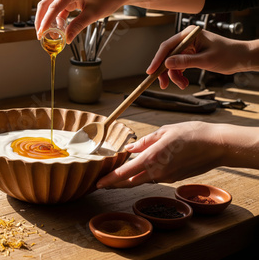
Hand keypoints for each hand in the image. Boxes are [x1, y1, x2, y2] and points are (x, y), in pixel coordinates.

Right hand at [35, 0, 204, 43]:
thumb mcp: (93, 14)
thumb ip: (78, 26)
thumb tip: (66, 39)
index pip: (54, 7)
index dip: (45, 21)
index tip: (41, 33)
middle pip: (46, 4)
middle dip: (41, 20)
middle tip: (40, 35)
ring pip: (49, 6)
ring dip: (48, 20)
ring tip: (50, 35)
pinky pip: (57, 8)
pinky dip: (56, 19)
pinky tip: (60, 29)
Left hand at [96, 121, 224, 188]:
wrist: (217, 146)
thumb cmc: (191, 134)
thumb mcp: (164, 131)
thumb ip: (144, 141)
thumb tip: (128, 148)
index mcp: (152, 159)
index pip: (124, 173)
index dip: (109, 180)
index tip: (97, 184)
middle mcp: (157, 172)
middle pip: (129, 182)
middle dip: (114, 184)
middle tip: (101, 183)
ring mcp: (166, 177)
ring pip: (141, 180)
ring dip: (128, 179)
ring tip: (115, 174)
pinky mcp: (173, 178)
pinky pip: (153, 178)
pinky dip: (143, 175)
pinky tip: (139, 168)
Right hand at [147, 25, 253, 89]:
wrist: (241, 58)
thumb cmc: (228, 54)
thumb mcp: (205, 60)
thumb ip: (185, 61)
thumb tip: (167, 64)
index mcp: (189, 35)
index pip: (168, 46)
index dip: (157, 59)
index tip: (151, 71)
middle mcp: (186, 40)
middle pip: (167, 56)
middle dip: (165, 71)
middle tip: (162, 84)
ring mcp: (187, 48)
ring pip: (172, 64)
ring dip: (174, 76)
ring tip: (182, 85)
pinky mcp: (190, 56)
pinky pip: (178, 67)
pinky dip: (179, 76)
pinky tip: (183, 82)